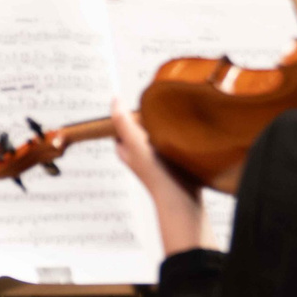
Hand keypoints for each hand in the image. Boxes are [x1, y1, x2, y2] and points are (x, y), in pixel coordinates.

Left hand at [113, 102, 203, 252]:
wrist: (182, 198)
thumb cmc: (155, 172)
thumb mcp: (135, 143)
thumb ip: (123, 122)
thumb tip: (114, 99)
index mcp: (125, 148)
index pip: (122, 122)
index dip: (131, 112)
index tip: (144, 106)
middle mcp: (138, 152)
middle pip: (140, 125)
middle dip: (149, 117)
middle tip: (161, 113)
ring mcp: (155, 157)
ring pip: (156, 132)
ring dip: (163, 125)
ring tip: (172, 123)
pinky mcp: (171, 159)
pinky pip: (171, 140)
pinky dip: (175, 134)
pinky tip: (183, 132)